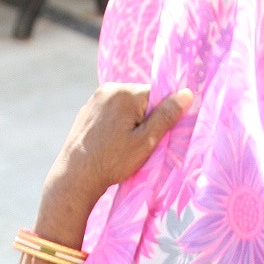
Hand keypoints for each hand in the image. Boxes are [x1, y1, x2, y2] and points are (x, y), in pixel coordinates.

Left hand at [38, 83, 193, 238]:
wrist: (75, 176)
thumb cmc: (112, 161)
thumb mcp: (146, 142)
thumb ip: (166, 117)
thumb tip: (187, 93)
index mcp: (126, 92)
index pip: (156, 95)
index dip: (160, 117)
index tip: (154, 137)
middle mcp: (109, 88)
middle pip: (140, 100)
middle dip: (144, 119)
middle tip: (137, 145)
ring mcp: (95, 98)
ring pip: (125, 107)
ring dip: (130, 123)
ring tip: (121, 146)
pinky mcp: (87, 110)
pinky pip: (111, 112)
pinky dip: (115, 125)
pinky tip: (110, 144)